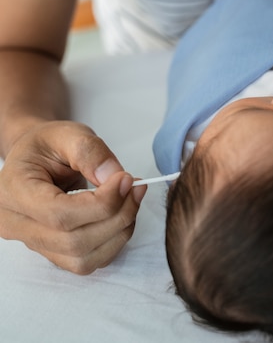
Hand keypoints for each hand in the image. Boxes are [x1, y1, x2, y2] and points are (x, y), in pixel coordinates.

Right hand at [0, 121, 145, 272]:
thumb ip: (90, 151)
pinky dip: (113, 242)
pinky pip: (87, 262)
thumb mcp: (67, 133)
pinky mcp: (52, 252)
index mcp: (14, 190)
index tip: (126, 179)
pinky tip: (121, 215)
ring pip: (83, 259)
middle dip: (116, 216)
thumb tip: (115, 178)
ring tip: (131, 199)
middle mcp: (16, 224)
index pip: (59, 214)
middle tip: (135, 187)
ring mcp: (33, 243)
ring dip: (118, 232)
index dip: (101, 203)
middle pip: (73, 242)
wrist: (36, 157)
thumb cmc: (47, 144)